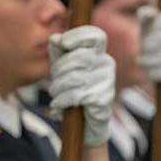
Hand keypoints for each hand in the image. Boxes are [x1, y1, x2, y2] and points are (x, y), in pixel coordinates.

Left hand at [48, 25, 115, 146]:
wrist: (85, 125)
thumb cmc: (73, 91)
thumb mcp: (62, 69)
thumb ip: (59, 52)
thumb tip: (55, 38)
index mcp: (98, 54)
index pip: (96, 36)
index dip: (80, 35)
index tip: (64, 42)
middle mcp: (107, 65)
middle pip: (78, 57)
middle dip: (59, 70)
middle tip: (53, 83)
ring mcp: (107, 82)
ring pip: (75, 77)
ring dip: (58, 88)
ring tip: (55, 95)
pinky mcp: (103, 99)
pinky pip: (77, 95)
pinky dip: (62, 101)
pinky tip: (58, 105)